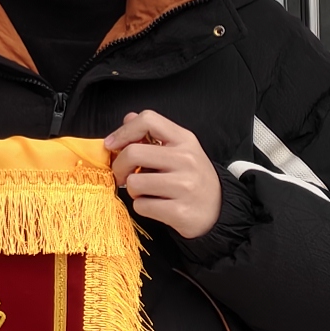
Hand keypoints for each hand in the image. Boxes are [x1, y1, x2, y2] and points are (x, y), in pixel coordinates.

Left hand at [103, 110, 220, 239]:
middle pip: (133, 153)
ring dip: (133, 190)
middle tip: (122, 175)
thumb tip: (128, 119)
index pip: (148, 120)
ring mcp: (184, 186)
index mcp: (184, 140)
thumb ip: (154, 134)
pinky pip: (141, 206)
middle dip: (119, 167)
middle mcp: (186, 160)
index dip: (123, 132)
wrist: (218, 209)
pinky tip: (155, 204)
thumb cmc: (192, 177)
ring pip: (134, 183)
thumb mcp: (181, 149)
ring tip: (146, 191)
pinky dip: (142, 207)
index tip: (111, 145)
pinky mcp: (179, 211)